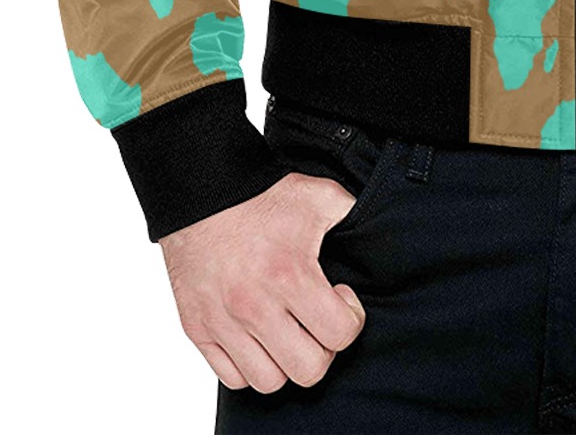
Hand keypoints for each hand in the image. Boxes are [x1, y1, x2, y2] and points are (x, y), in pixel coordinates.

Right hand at [159, 171, 367, 392]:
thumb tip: (377, 231)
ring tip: (290, 331)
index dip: (350, 318)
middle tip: (319, 321)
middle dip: (324, 348)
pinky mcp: (199, 330)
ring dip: (287, 360)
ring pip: (269, 381)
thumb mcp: (319, 196)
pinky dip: (250, 366)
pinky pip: (232, 377)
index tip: (340, 296)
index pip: (339, 334)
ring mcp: (224, 323)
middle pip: (308, 369)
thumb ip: (352, 215)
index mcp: (289, 275)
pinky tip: (261, 336)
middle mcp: (254, 307)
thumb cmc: (261, 196)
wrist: (203, 193)